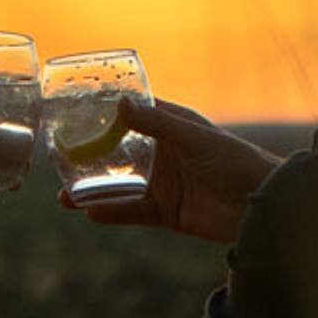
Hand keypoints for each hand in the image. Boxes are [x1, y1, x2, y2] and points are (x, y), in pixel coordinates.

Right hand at [62, 96, 268, 244]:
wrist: (260, 205)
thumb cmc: (235, 161)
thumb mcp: (194, 138)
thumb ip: (157, 123)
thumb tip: (119, 104)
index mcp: (171, 128)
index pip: (132, 115)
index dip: (104, 114)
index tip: (72, 113)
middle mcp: (163, 154)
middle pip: (117, 154)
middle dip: (88, 159)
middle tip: (57, 163)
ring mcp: (163, 183)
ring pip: (119, 186)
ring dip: (91, 191)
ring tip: (62, 197)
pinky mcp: (166, 211)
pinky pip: (132, 212)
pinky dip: (112, 213)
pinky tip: (90, 213)